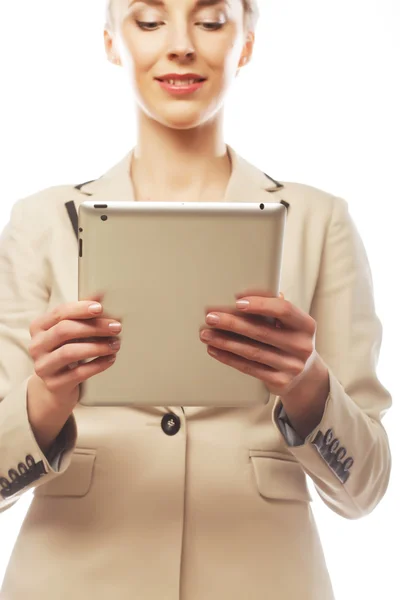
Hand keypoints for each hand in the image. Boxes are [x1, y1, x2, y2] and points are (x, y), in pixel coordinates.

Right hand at [27, 298, 121, 450]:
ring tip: (115, 344)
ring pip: (70, 352)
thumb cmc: (65, 350)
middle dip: (94, 327)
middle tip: (116, 327)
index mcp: (39, 327)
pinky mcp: (54, 384)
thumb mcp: (71, 330)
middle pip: (65, 330)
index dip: (80, 309)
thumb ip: (82, 312)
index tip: (100, 308)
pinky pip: (78, 373)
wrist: (56, 385)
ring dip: (97, 346)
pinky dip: (98, 364)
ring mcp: (43, 366)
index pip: (59, 313)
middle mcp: (37, 346)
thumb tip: (100, 293)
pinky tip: (111, 359)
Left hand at [199, 291, 318, 397]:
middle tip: (211, 317)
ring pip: (252, 352)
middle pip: (262, 332)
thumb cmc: (290, 338)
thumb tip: (244, 295)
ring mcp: (292, 366)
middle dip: (232, 323)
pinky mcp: (280, 382)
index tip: (237, 302)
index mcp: (306, 325)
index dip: (260, 304)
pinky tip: (215, 349)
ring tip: (206, 334)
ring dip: (225, 342)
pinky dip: (229, 358)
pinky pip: (249, 368)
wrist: (304, 374)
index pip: (284, 310)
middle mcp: (302, 346)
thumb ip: (273, 307)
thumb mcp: (290, 323)